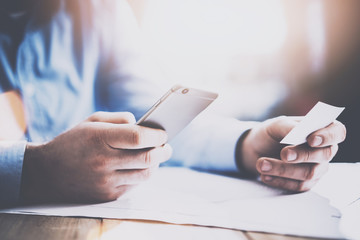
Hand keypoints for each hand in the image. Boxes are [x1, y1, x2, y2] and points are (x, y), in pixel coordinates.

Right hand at [20, 112, 171, 203]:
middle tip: (167, 146)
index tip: (163, 133)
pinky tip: (140, 167)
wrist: (46, 173)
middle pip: (148, 158)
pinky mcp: (107, 195)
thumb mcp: (91, 121)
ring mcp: (106, 181)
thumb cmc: (73, 142)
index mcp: (100, 138)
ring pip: (145, 174)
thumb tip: (144, 125)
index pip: (139, 137)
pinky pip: (134, 185)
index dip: (157, 135)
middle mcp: (104, 161)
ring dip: (156, 164)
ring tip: (156, 156)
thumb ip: (119, 119)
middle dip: (164, 151)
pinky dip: (141, 175)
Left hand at [239, 116, 345, 191]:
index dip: (328, 136)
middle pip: (324, 155)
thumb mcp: (275, 125)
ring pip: (309, 173)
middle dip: (303, 155)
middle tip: (284, 154)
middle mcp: (324, 150)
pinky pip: (298, 186)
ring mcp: (317, 168)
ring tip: (262, 164)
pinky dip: (280, 181)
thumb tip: (297, 131)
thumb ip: (287, 127)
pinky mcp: (305, 183)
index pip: (337, 132)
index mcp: (321, 129)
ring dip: (283, 169)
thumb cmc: (270, 134)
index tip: (310, 139)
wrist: (256, 149)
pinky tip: (265, 175)